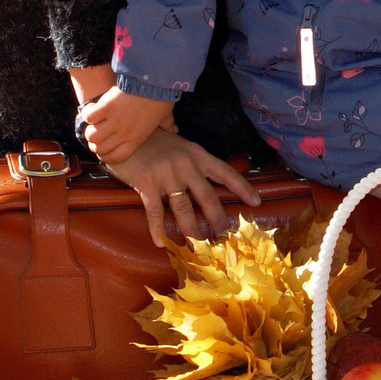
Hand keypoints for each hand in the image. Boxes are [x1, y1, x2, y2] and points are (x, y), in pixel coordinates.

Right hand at [77, 88, 173, 164]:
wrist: (155, 82)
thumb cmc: (161, 98)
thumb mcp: (165, 116)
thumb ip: (167, 125)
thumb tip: (174, 130)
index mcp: (137, 138)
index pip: (116, 157)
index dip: (106, 156)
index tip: (102, 150)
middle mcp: (123, 133)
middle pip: (99, 148)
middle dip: (94, 144)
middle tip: (94, 135)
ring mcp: (114, 121)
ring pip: (91, 135)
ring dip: (89, 130)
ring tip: (92, 123)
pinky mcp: (106, 107)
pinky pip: (89, 117)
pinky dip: (88, 114)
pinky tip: (92, 109)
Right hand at [99, 129, 260, 243]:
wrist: (123, 132)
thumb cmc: (153, 142)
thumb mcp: (180, 146)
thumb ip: (195, 162)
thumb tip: (212, 180)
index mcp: (198, 154)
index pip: (226, 172)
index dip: (243, 188)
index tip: (257, 203)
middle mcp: (186, 164)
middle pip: (207, 196)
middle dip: (218, 220)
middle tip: (226, 239)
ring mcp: (166, 173)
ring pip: (184, 208)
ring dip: (192, 230)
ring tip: (200, 248)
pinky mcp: (146, 182)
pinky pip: (155, 210)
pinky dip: (158, 228)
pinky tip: (161, 242)